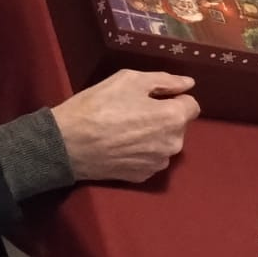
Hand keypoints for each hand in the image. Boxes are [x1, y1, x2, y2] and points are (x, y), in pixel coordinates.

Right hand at [51, 70, 199, 182]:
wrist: (66, 144)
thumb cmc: (98, 106)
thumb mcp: (130, 80)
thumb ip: (165, 80)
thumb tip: (189, 84)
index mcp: (174, 118)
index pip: (191, 105)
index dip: (172, 98)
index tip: (151, 98)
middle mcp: (174, 144)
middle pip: (178, 125)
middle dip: (162, 116)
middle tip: (133, 111)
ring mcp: (159, 164)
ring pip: (164, 142)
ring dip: (153, 135)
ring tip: (125, 129)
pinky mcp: (143, 176)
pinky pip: (150, 158)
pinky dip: (141, 152)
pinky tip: (121, 146)